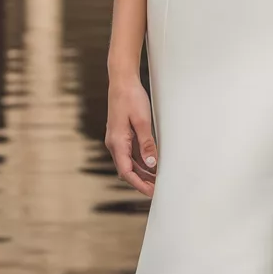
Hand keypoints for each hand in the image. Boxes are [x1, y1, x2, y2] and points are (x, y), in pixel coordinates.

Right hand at [105, 74, 157, 197]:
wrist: (122, 81)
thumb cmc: (131, 98)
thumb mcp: (142, 121)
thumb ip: (147, 144)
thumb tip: (151, 164)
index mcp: (117, 142)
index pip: (127, 172)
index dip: (139, 184)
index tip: (152, 193)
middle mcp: (114, 144)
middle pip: (127, 170)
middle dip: (142, 181)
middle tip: (158, 189)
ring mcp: (116, 139)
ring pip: (129, 162)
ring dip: (142, 172)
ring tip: (157, 179)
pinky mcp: (121, 134)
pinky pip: (130, 153)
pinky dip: (140, 161)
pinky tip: (152, 163)